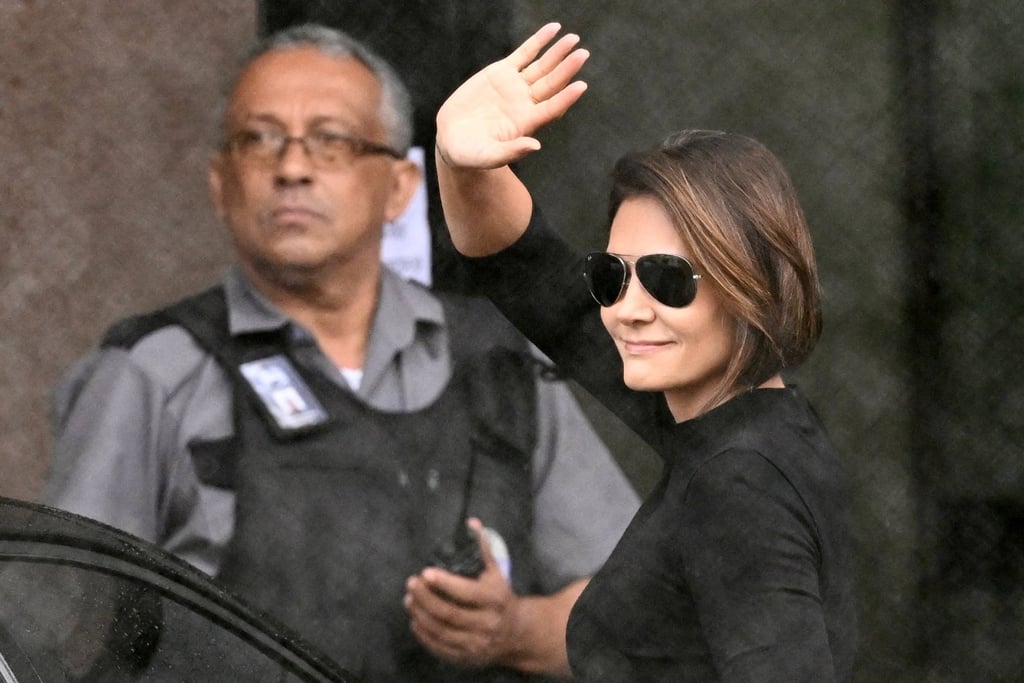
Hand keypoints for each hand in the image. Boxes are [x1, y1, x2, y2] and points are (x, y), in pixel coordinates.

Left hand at [404, 518, 522, 668]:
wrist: (516, 633)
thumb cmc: (500, 597)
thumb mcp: (496, 573)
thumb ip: (483, 549)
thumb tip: (471, 523)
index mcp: (496, 600)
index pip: (467, 593)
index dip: (445, 583)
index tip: (426, 572)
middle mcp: (488, 624)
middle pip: (449, 613)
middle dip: (426, 598)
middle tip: (411, 583)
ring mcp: (477, 644)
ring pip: (441, 631)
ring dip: (420, 615)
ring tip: (409, 599)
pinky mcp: (467, 657)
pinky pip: (440, 648)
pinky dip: (424, 634)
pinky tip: (415, 619)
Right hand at [435, 22, 589, 169]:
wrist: (453, 139)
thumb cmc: (471, 154)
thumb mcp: (488, 157)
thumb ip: (511, 152)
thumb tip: (535, 146)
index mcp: (526, 123)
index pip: (552, 108)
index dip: (566, 98)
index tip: (581, 86)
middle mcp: (525, 103)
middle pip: (551, 84)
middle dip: (567, 69)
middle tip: (583, 55)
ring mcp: (515, 86)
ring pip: (541, 66)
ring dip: (557, 53)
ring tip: (573, 39)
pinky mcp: (502, 72)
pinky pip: (524, 53)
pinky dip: (538, 41)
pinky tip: (553, 29)